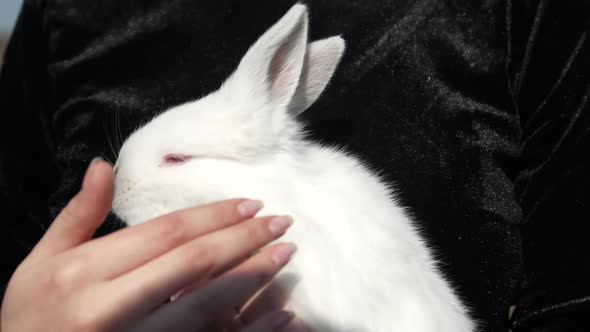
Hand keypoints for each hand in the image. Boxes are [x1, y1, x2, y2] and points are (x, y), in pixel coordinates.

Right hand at [0, 158, 300, 331]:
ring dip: (252, 276)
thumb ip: (79, 215)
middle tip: (281, 222)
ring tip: (284, 254)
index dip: (213, 216)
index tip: (249, 204)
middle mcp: (112, 306)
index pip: (165, 234)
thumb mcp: (43, 261)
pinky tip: (280, 312)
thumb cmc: (33, 315)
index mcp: (84, 272)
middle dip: (243, 239)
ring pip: (207, 303)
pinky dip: (250, 327)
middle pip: (193, 263)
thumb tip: (104, 165)